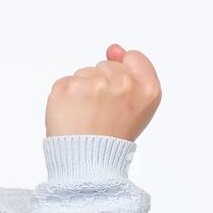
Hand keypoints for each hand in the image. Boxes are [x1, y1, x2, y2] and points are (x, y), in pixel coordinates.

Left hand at [44, 44, 160, 140]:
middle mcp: (123, 84)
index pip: (134, 58)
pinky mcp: (68, 87)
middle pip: (106, 65)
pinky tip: (71, 114)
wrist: (87, 164)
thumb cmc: (111, 138)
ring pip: (85, 72)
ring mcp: (95, 85)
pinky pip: (66, 81)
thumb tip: (113, 49)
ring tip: (86, 116)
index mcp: (147, 89)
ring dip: (82, 90)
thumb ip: (131, 73)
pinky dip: (65, 96)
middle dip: (101, 84)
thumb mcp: (136, 108)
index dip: (123, 75)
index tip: (117, 96)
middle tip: (101, 113)